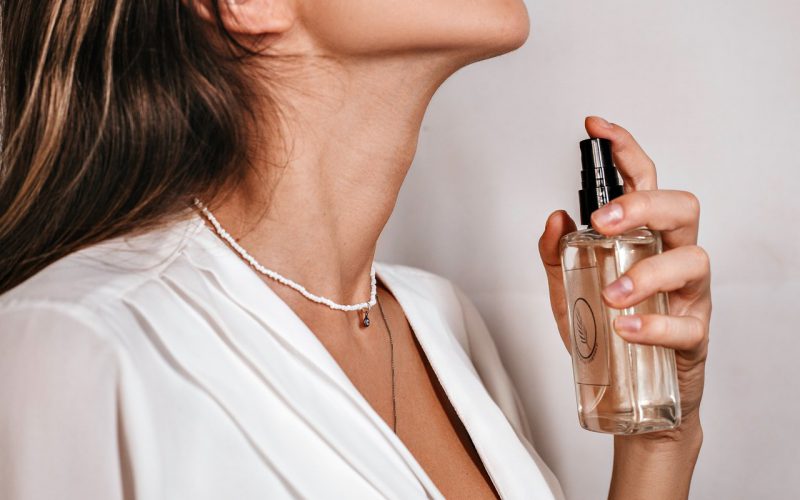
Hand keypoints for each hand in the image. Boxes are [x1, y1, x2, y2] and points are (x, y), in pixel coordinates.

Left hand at [538, 116, 711, 444]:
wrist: (633, 398)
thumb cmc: (607, 337)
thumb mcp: (570, 291)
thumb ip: (558, 255)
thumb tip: (555, 217)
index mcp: (644, 239)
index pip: (643, 182)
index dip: (625, 151)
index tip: (596, 128)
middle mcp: (672, 257)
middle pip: (681, 208)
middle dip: (643, 205)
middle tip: (602, 224)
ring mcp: (688, 296)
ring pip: (693, 260)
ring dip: (647, 272)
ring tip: (611, 295)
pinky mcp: (695, 336)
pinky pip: (687, 325)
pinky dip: (654, 325)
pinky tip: (625, 329)